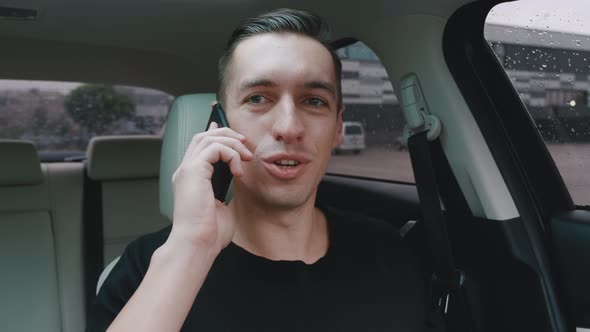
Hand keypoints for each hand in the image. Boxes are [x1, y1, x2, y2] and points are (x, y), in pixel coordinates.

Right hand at [169, 122, 252, 252]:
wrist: (197, 244)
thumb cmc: (209, 233)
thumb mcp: (221, 206)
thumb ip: (225, 190)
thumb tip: (236, 179)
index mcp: (190, 179)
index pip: (200, 147)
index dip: (216, 135)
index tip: (235, 137)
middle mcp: (185, 171)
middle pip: (203, 136)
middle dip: (227, 134)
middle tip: (245, 144)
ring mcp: (187, 170)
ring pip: (209, 138)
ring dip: (232, 143)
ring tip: (247, 157)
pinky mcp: (193, 171)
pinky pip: (215, 148)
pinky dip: (230, 154)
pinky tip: (238, 170)